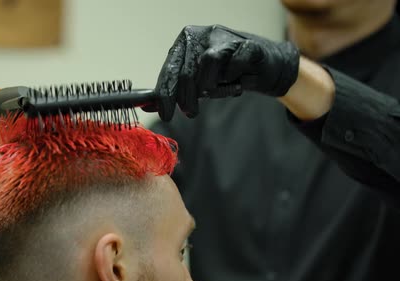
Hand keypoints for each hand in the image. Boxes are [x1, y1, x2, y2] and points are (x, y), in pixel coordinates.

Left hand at [153, 25, 299, 120]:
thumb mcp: (196, 84)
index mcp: (185, 42)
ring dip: (211, 86)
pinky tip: (237, 82)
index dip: (165, 93)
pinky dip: (233, 80)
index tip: (164, 114)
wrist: (264, 68)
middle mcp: (202, 34)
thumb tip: (148, 106)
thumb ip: (173, 91)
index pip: (169, 68)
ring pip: (208, 63)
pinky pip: (233, 65)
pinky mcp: (248, 45)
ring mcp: (224, 36)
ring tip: (216, 91)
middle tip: (189, 113)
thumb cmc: (226, 74)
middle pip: (186, 69)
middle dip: (185, 96)